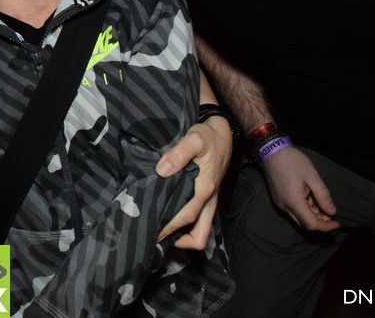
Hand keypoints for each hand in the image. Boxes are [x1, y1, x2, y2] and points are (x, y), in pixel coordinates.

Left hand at [155, 116, 231, 249]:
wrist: (222, 133)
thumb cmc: (207, 137)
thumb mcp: (194, 139)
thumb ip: (178, 154)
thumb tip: (162, 171)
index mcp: (205, 189)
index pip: (187, 216)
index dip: (170, 227)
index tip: (151, 230)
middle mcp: (209, 200)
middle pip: (199, 236)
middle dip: (178, 241)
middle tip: (154, 235)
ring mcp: (209, 202)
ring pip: (200, 232)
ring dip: (183, 236)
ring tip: (159, 230)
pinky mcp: (206, 199)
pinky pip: (198, 222)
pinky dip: (185, 227)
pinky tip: (167, 217)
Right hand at [263, 146, 339, 231]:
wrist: (271, 152)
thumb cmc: (293, 162)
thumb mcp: (312, 176)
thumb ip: (323, 196)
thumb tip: (332, 212)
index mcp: (293, 202)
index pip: (311, 224)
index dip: (326, 227)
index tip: (337, 222)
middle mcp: (285, 207)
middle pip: (305, 224)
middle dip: (320, 223)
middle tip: (331, 213)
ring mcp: (280, 204)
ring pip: (299, 218)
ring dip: (313, 216)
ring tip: (323, 204)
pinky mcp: (278, 199)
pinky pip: (293, 211)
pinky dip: (305, 210)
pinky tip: (312, 200)